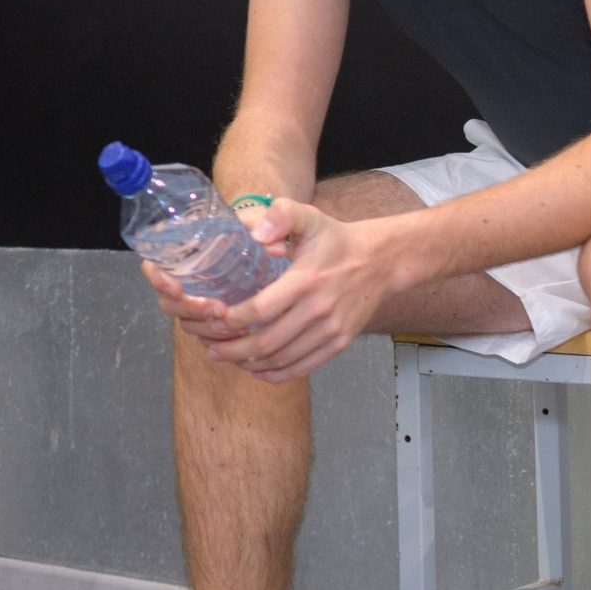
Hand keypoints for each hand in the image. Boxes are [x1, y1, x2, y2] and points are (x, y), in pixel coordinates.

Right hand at [137, 199, 279, 341]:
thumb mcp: (262, 219)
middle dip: (190, 310)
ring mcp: (197, 301)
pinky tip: (243, 336)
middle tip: (218, 309)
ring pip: (187, 323)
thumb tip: (275, 248)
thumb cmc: (257, 229)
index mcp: (184, 251)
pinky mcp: (212, 319)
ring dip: (207, 328)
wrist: (272, 248)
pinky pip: (206, 337)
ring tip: (236, 325)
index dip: (158, 280)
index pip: (154, 266)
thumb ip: (271, 223)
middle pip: (168, 303)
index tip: (178, 288)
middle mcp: (185, 279)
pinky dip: (221, 340)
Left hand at [205, 200, 395, 382]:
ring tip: (226, 357)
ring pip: (283, 359)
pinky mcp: (339, 343)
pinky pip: (304, 367)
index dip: (232, 320)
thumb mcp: (309, 217)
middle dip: (233, 349)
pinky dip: (277, 374)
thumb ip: (282, 215)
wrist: (380, 260)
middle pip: (267, 342)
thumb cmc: (335, 240)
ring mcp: (331, 331)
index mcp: (306, 280)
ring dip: (250, 363)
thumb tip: (256, 235)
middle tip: (210, 348)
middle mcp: (319, 310)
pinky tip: (256, 370)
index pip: (261, 309)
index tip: (212, 320)